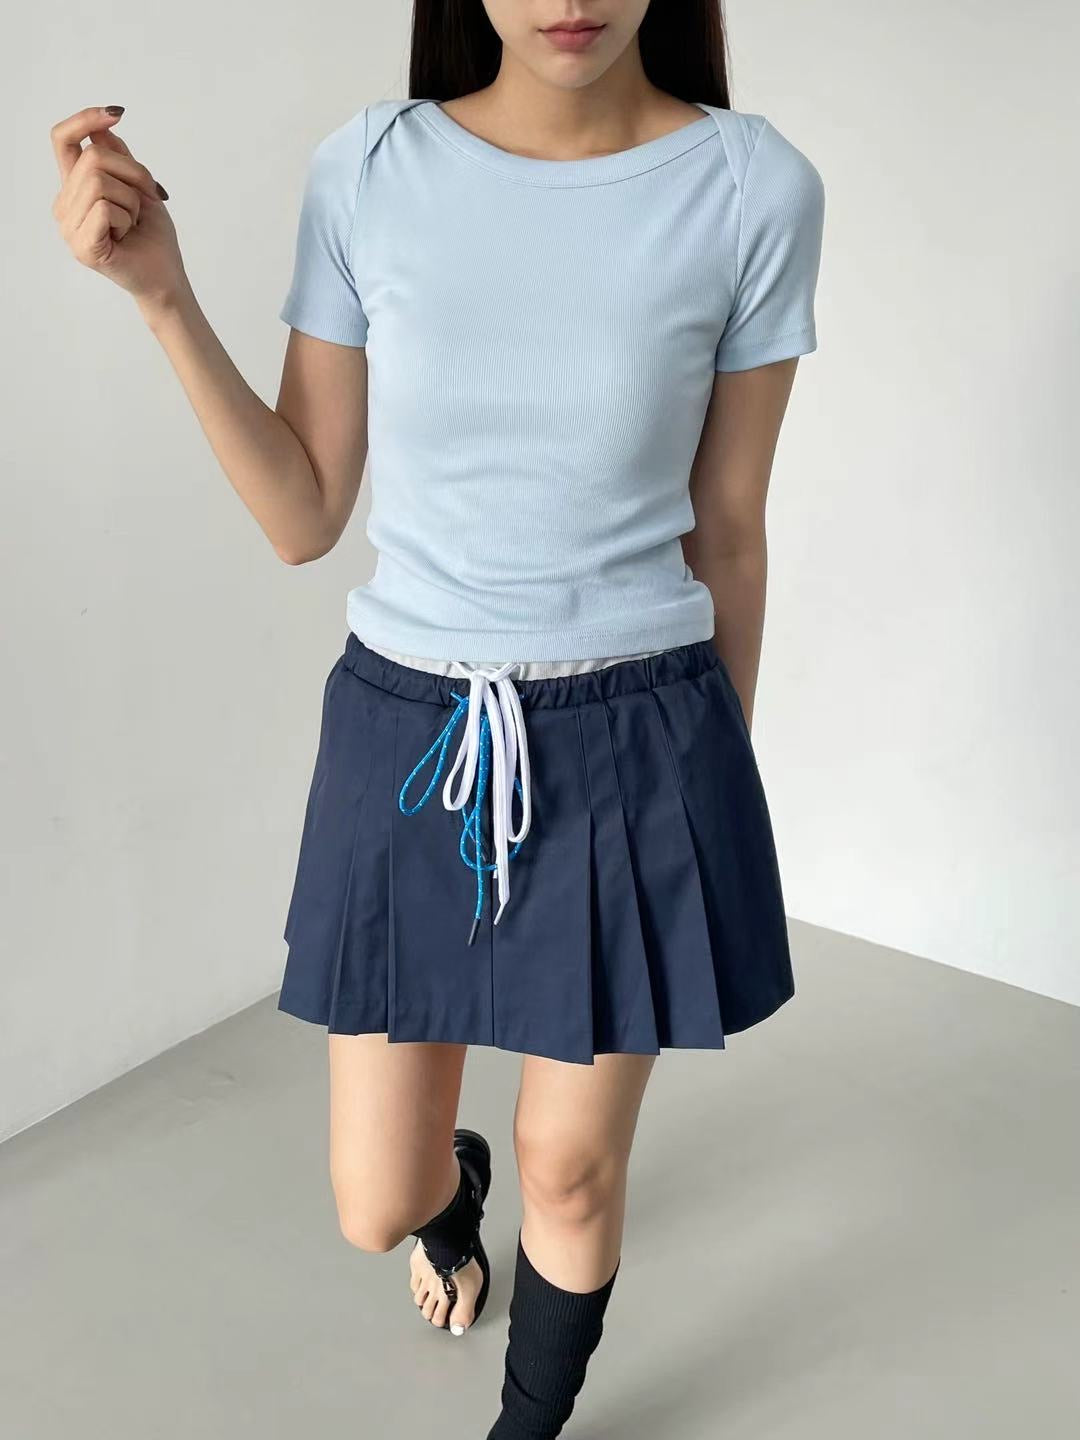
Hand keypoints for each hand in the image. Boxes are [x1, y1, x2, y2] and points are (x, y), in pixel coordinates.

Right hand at [50, 105, 187, 312]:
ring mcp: (69, 227)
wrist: (166, 278)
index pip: (63, 140)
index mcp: (74, 189)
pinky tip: (127, 237)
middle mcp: (65, 206)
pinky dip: (126, 218)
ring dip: (131, 200)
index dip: (85, 120)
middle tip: (146, 199)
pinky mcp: (82, 246)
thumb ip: (118, 157)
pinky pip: (104, 208)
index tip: (115, 114)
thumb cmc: (153, 237)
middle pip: (92, 157)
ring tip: (132, 224)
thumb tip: (102, 127)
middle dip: (132, 173)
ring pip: (99, 181)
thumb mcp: (139, 186)